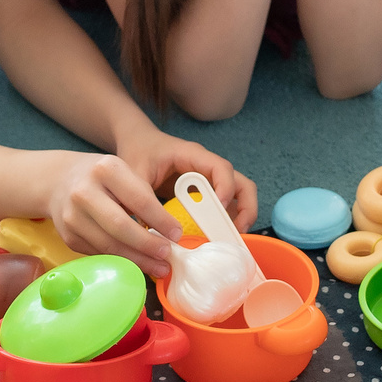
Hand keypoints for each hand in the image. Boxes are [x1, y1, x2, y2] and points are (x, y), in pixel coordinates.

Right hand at [47, 152, 188, 277]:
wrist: (59, 181)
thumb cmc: (101, 178)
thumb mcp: (122, 172)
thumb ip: (142, 196)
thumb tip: (168, 232)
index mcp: (105, 170)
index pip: (139, 199)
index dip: (161, 220)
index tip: (177, 235)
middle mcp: (84, 192)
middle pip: (120, 226)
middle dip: (147, 245)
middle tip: (167, 255)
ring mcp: (72, 216)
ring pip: (109, 245)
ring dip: (137, 260)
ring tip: (158, 267)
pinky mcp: (68, 237)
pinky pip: (99, 254)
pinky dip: (120, 261)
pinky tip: (137, 264)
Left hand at [115, 131, 259, 231]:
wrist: (139, 142)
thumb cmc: (139, 152)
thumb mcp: (135, 173)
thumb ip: (141, 198)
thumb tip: (149, 231)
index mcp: (193, 156)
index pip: (221, 168)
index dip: (225, 189)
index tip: (219, 209)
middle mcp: (208, 167)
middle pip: (242, 184)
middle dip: (246, 208)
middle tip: (236, 232)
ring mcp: (210, 180)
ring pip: (239, 196)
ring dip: (241, 216)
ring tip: (231, 239)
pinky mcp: (206, 193)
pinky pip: (227, 206)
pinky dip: (228, 221)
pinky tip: (219, 237)